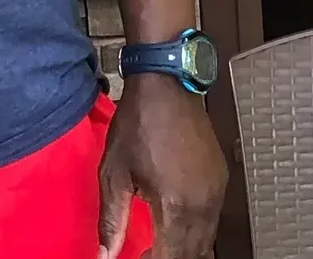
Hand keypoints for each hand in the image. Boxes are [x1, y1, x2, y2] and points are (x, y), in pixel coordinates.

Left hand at [99, 76, 226, 258]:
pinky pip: (212, 221)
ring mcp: (217, 195)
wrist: (166, 85)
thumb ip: (112, 218)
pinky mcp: (221, 183)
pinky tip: (174, 225)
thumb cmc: (137, 123)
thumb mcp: (114, 171)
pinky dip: (194, 232)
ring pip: (205, 242)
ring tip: (156, 246)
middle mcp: (204, 206)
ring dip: (182, 249)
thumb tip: (106, 254)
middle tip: (143, 254)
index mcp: (176, 206)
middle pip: (191, 255)